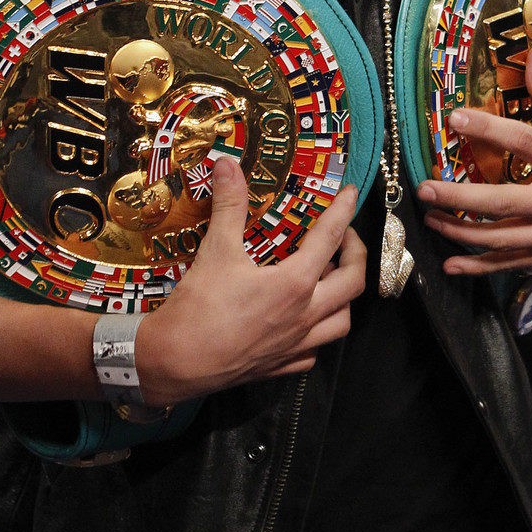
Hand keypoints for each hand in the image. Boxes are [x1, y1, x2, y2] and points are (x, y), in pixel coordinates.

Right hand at [136, 155, 364, 402]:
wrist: (175, 363)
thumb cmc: (199, 308)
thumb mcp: (216, 250)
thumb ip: (228, 205)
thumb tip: (228, 165)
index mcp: (295, 284)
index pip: (330, 238)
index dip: (343, 211)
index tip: (350, 194)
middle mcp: (304, 315)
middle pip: (353, 283)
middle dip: (356, 255)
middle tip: (345, 238)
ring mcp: (295, 344)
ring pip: (341, 322)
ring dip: (343, 298)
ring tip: (330, 279)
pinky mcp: (280, 366)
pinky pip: (314, 352)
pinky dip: (318, 333)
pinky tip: (305, 322)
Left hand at [416, 47, 531, 273]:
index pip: (524, 142)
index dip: (489, 129)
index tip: (454, 118)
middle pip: (504, 202)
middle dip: (460, 198)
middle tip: (425, 188)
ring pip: (502, 239)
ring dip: (461, 232)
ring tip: (430, 218)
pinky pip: (511, 263)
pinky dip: (480, 267)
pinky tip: (451, 264)